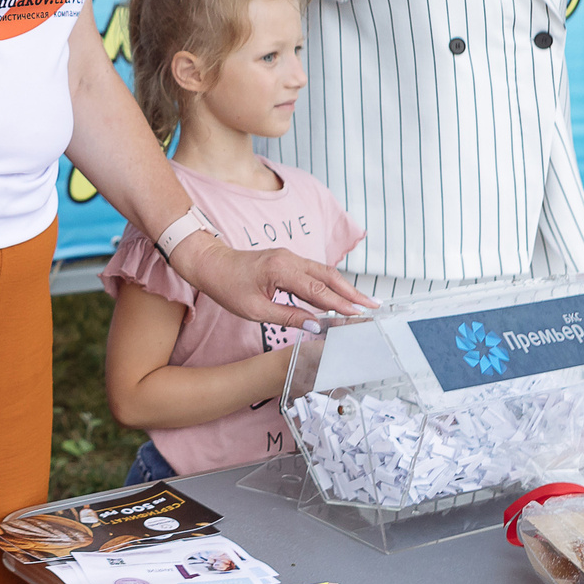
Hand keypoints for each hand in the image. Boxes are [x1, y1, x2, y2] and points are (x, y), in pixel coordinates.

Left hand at [171, 232, 368, 325]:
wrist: (210, 263)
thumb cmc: (227, 286)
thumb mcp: (254, 310)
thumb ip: (287, 316)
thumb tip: (315, 326)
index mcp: (281, 270)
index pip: (318, 289)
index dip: (340, 304)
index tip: (359, 314)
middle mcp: (290, 259)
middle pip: (328, 276)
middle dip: (352, 292)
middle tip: (374, 306)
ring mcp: (290, 258)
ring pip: (324, 273)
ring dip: (344, 288)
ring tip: (363, 303)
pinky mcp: (288, 261)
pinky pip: (314, 273)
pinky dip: (330, 285)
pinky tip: (339, 297)